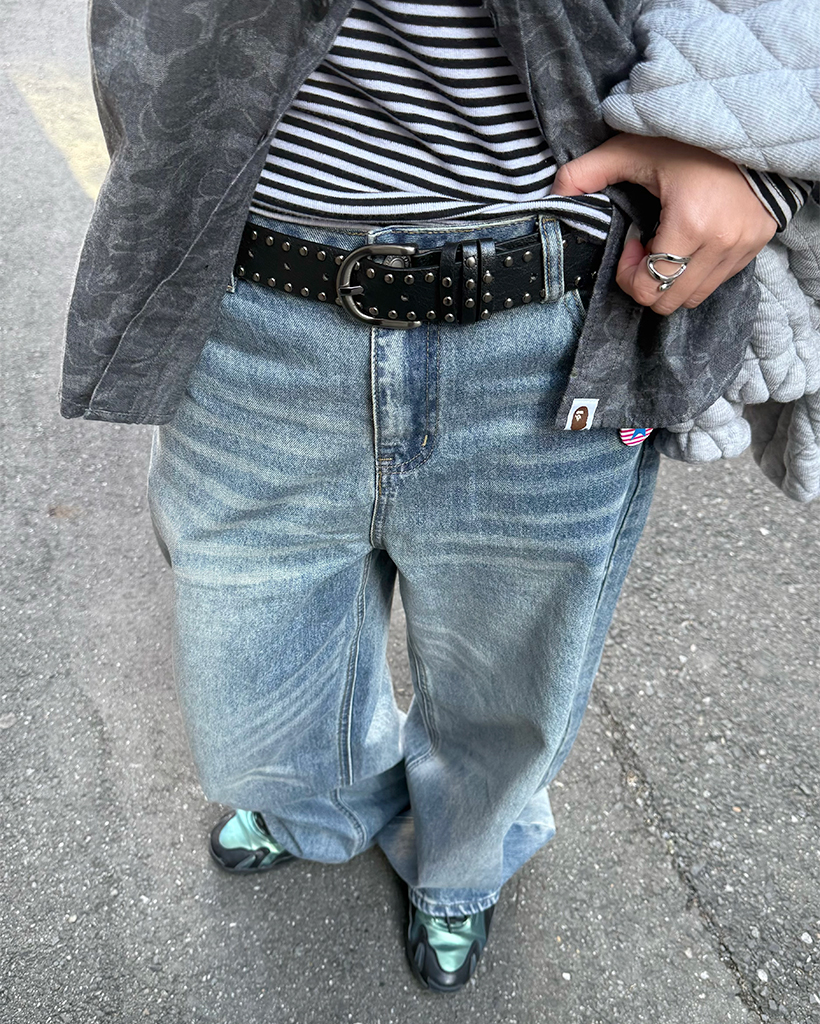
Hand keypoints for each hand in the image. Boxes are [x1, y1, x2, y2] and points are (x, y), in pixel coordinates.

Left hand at [551, 134, 777, 315]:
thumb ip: (586, 173)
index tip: (629, 245)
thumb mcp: (632, 149)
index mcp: (690, 224)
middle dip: (648, 282)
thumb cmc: (687, 136)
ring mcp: (743, 247)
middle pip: (670, 301)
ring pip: (695, 297)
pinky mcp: (756, 244)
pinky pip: (718, 281)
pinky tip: (690, 241)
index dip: (628, 275)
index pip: (649, 287)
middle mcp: (721, 243)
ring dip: (672, 280)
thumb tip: (553, 196)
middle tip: (645, 248)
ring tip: (668, 244)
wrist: (752, 116)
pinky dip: (697, 272)